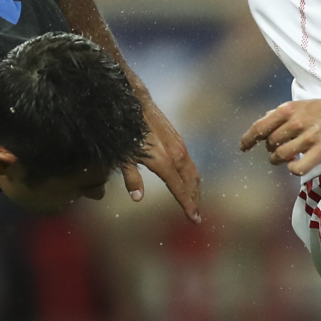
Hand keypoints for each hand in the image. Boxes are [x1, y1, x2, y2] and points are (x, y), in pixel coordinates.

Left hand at [122, 101, 202, 222]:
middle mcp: (176, 154)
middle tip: (197, 217)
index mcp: (163, 161)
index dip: (187, 205)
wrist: (136, 100)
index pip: (179, 189)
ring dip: (195, 189)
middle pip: (190, 182)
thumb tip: (137, 198)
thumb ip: (131, 177)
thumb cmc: (126, 129)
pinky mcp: (178, 139)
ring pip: (192, 172)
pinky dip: (191, 176)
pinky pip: (189, 162)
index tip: (195, 219)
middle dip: (194, 200)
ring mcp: (179, 145)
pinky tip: (188, 181)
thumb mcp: (123, 155)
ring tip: (195, 202)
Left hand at [240, 95, 320, 175]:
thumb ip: (283, 113)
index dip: (248, 139)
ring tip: (287, 159)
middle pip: (270, 144)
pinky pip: (298, 168)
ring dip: (280, 160)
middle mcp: (296, 122)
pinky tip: (298, 165)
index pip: (260, 127)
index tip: (243, 148)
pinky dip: (294, 169)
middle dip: (270, 150)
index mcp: (289, 109)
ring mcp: (308, 137)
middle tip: (277, 152)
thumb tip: (264, 120)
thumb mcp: (303, 104)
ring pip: (281, 156)